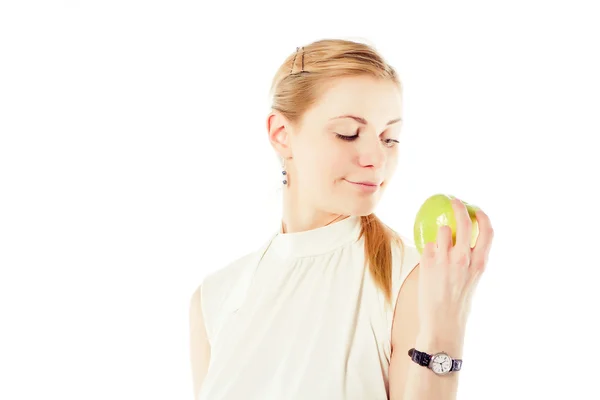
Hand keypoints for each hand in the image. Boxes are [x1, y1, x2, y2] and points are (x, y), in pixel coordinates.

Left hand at [417, 197, 494, 334]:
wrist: (442, 321)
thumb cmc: (458, 301)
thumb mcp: (473, 278)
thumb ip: (472, 259)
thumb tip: (465, 240)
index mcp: (480, 262)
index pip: (488, 231)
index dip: (483, 216)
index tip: (476, 209)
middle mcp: (464, 258)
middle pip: (463, 222)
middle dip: (458, 206)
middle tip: (453, 200)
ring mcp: (445, 260)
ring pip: (441, 231)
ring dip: (440, 233)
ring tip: (439, 247)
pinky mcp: (428, 262)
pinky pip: (428, 245)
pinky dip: (429, 249)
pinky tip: (430, 260)